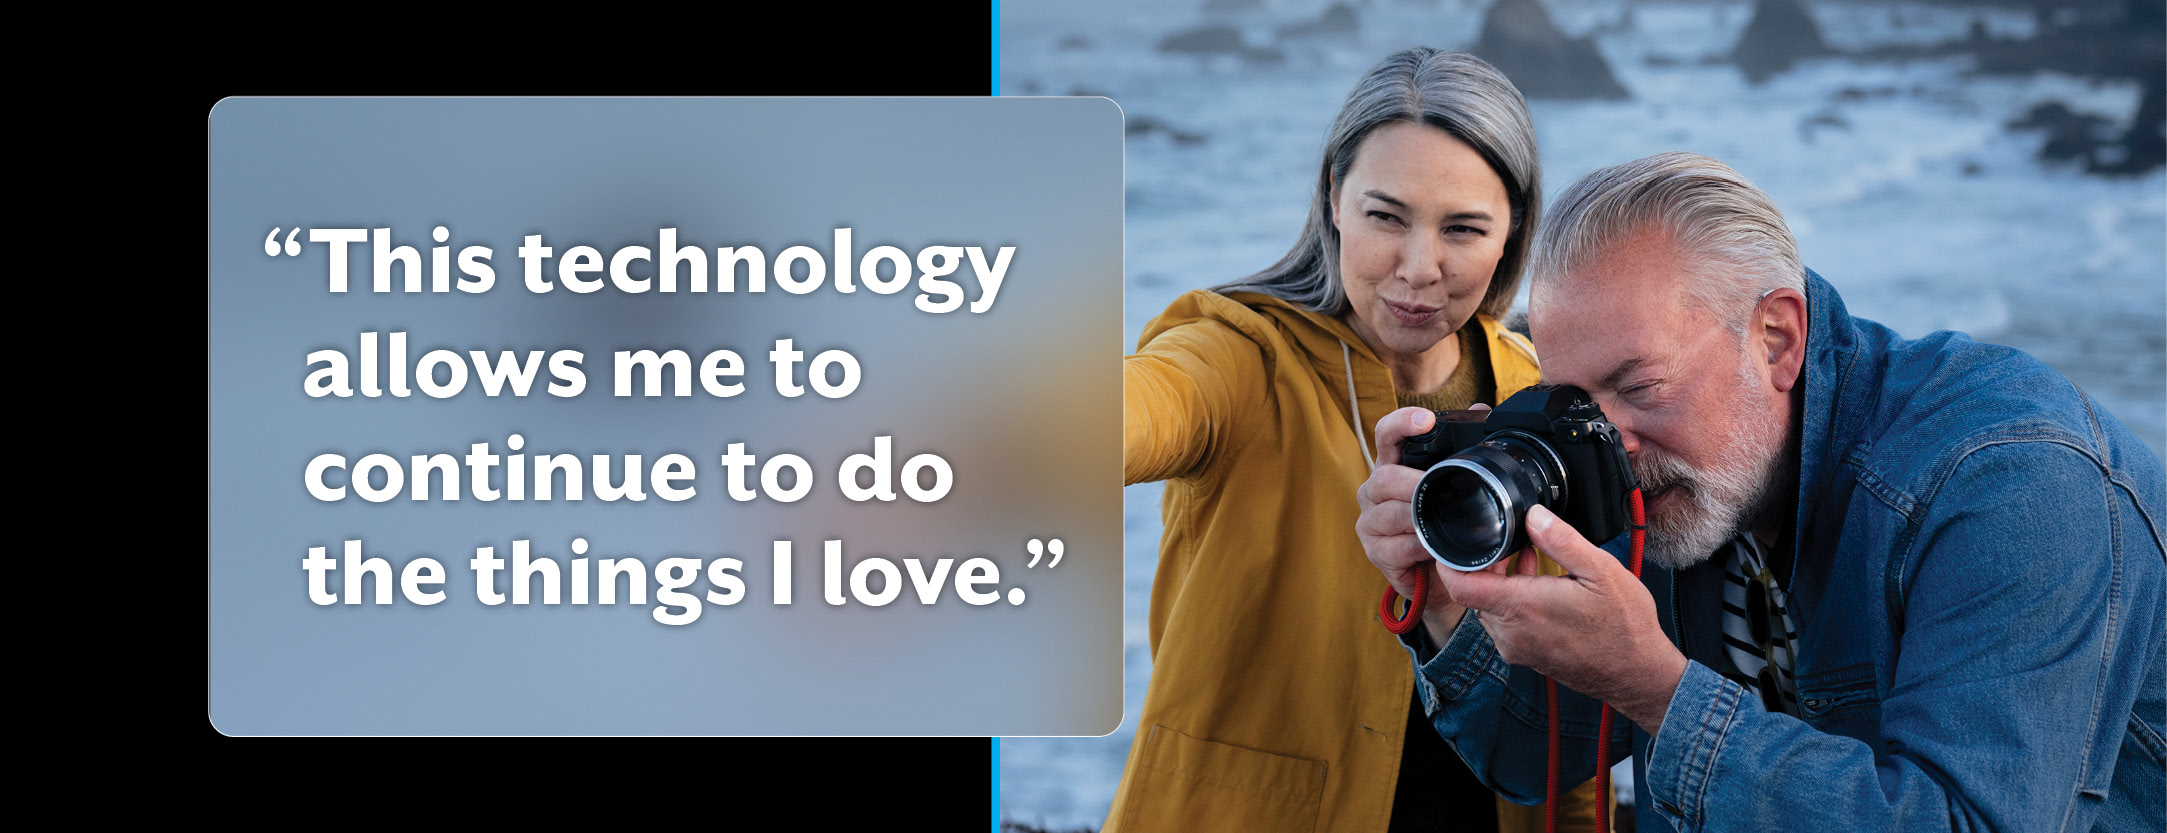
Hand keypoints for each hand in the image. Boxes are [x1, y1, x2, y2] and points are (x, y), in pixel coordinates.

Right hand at [1357, 406, 1508, 640]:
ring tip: (1442, 523)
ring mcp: (1371, 522)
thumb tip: (1482, 409)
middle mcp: (1375, 491)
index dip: (1401, 423)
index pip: (1386, 435)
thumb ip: (1466, 449)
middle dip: (1413, 482)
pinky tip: (1434, 549)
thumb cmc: (1447, 525)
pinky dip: (1418, 548)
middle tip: (1438, 487)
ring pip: (1388, 514)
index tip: (1425, 419)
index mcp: (1394, 466)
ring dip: (1418, 519)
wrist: (1443, 576)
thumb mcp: (1459, 487)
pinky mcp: (1375, 552)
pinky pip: (1395, 547)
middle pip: (1384, 477)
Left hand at [1433, 503, 1688, 734]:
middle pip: (1473, 593)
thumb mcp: (1600, 571)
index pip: (1460, 585)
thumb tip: (1533, 515)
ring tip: (1531, 561)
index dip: (1450, 561)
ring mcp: (1516, 647)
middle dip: (1485, 565)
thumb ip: (1561, 540)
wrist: (1638, 675)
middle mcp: (1511, 632)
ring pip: (1488, 608)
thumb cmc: (1624, 627)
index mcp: (1521, 608)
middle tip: (1511, 544)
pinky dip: (1513, 601)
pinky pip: (1504, 624)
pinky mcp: (1526, 655)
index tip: (1459, 541)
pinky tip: (1539, 587)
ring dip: (1502, 583)